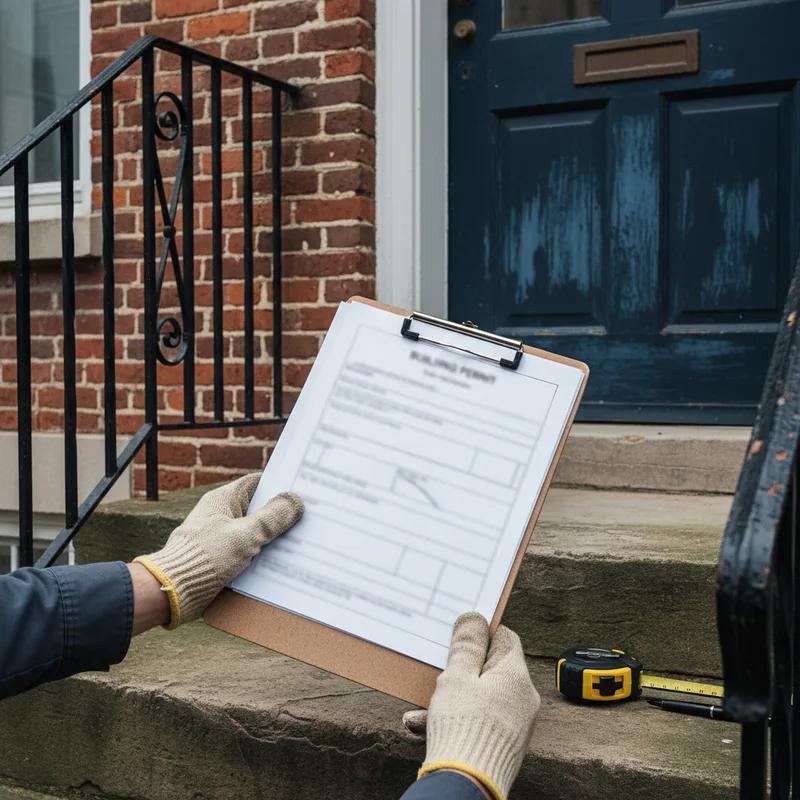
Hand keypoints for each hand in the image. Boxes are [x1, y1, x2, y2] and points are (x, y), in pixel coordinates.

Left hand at [133, 474, 302, 628]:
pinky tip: (282, 564)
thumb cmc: (205, 558)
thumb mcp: (245, 535)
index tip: (304, 489)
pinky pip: (249, 552)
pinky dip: (264, 556)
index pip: (258, 483)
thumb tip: (294, 501)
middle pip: (259, 508)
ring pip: (256, 532)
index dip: (280, 484)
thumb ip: (271, 518)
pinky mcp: (222, 558)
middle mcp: (222, 515)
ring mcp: (222, 536)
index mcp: (224, 499)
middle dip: (282, 515)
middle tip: (310, 518)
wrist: (172, 592)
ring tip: (302, 542)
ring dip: (274, 538)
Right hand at [405, 613, 539, 799]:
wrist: (467, 784)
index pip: (505, 638)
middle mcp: (522, 699)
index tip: (460, 631)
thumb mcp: (456, 677)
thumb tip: (474, 619)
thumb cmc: (463, 727)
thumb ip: (466, 646)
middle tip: (439, 666)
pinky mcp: (502, 743)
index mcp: (516, 676)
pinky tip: (423, 724)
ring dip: (451, 696)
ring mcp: (514, 724)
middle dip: (460, 668)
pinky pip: (477, 720)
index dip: (482, 632)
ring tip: (424, 702)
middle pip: (490, 669)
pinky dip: (455, 719)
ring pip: (479, 697)